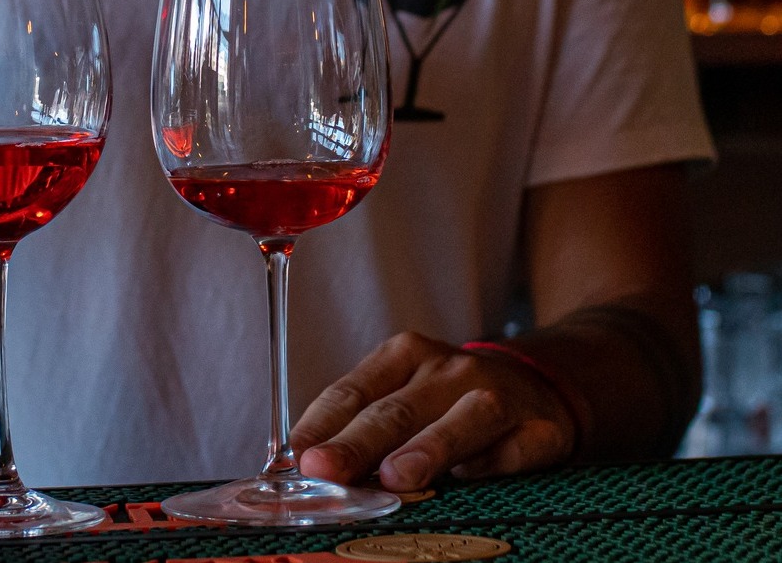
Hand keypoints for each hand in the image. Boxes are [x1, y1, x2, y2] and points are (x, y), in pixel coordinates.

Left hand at [292, 331, 576, 492]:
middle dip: (356, 443)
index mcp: (404, 356)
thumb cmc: (450, 401)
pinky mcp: (539, 428)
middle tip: (324, 470)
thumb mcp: (405, 396)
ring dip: (426, 449)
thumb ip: (363, 426)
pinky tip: (472, 479)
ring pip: (460, 420)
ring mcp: (495, 394)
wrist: (538, 387)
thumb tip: (307, 468)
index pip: (353, 390)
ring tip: (393, 477)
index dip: (321, 425)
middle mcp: (446, 368)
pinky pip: (514, 448)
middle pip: (395, 409)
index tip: (295, 457)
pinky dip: (493, 463)